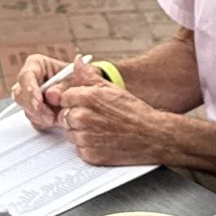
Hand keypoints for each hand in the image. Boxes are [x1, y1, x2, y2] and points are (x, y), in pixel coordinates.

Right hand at [12, 54, 85, 131]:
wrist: (79, 93)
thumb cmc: (76, 79)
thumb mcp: (77, 76)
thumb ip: (72, 75)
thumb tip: (69, 71)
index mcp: (36, 64)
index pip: (26, 75)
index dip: (30, 88)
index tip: (39, 100)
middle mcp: (28, 79)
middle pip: (20, 94)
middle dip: (34, 107)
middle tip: (49, 116)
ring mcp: (27, 95)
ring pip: (25, 107)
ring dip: (39, 115)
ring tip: (55, 117)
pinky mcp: (31, 109)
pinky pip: (31, 117)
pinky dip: (42, 121)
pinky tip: (53, 119)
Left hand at [54, 78, 172, 166]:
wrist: (151, 135)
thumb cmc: (134, 112)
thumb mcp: (112, 87)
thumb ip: (89, 74)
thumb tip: (77, 61)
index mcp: (88, 97)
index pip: (64, 98)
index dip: (74, 101)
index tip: (85, 104)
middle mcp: (83, 117)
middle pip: (64, 116)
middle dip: (76, 116)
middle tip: (96, 118)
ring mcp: (85, 137)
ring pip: (70, 133)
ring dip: (81, 132)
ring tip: (101, 129)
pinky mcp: (89, 154)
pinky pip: (79, 148)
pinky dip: (88, 146)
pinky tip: (103, 140)